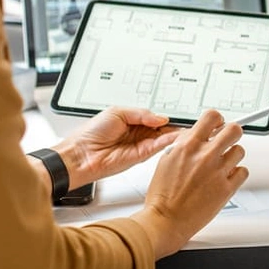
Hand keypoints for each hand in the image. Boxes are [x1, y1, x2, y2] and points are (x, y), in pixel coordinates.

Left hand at [58, 107, 179, 185]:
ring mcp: (140, 145)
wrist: (81, 153)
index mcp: (132, 120)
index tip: (180, 112)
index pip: (155, 117)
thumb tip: (161, 117)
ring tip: (186, 127)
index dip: (166, 115)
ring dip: (174, 133)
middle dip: (174, 124)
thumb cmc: (92, 132)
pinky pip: (157, 147)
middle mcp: (138, 133)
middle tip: (187, 120)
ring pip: (162, 138)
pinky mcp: (140, 156)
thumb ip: (142, 113)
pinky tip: (175, 136)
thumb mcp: (118, 112)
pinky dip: (167, 141)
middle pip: (162, 128)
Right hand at [131, 109, 248, 257]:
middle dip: (231, 133)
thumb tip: (197, 134)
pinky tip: (224, 178)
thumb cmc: (163, 195)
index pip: (212, 117)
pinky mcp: (227, 189)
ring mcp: (218, 172)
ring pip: (240, 151)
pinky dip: (236, 174)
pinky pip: (242, 172)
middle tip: (227, 141)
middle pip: (234, 130)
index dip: (218, 120)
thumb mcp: (166, 160)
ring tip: (222, 165)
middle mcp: (205, 156)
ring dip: (232, 156)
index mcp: (188, 146)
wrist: (165, 220)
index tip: (218, 125)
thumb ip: (184, 145)